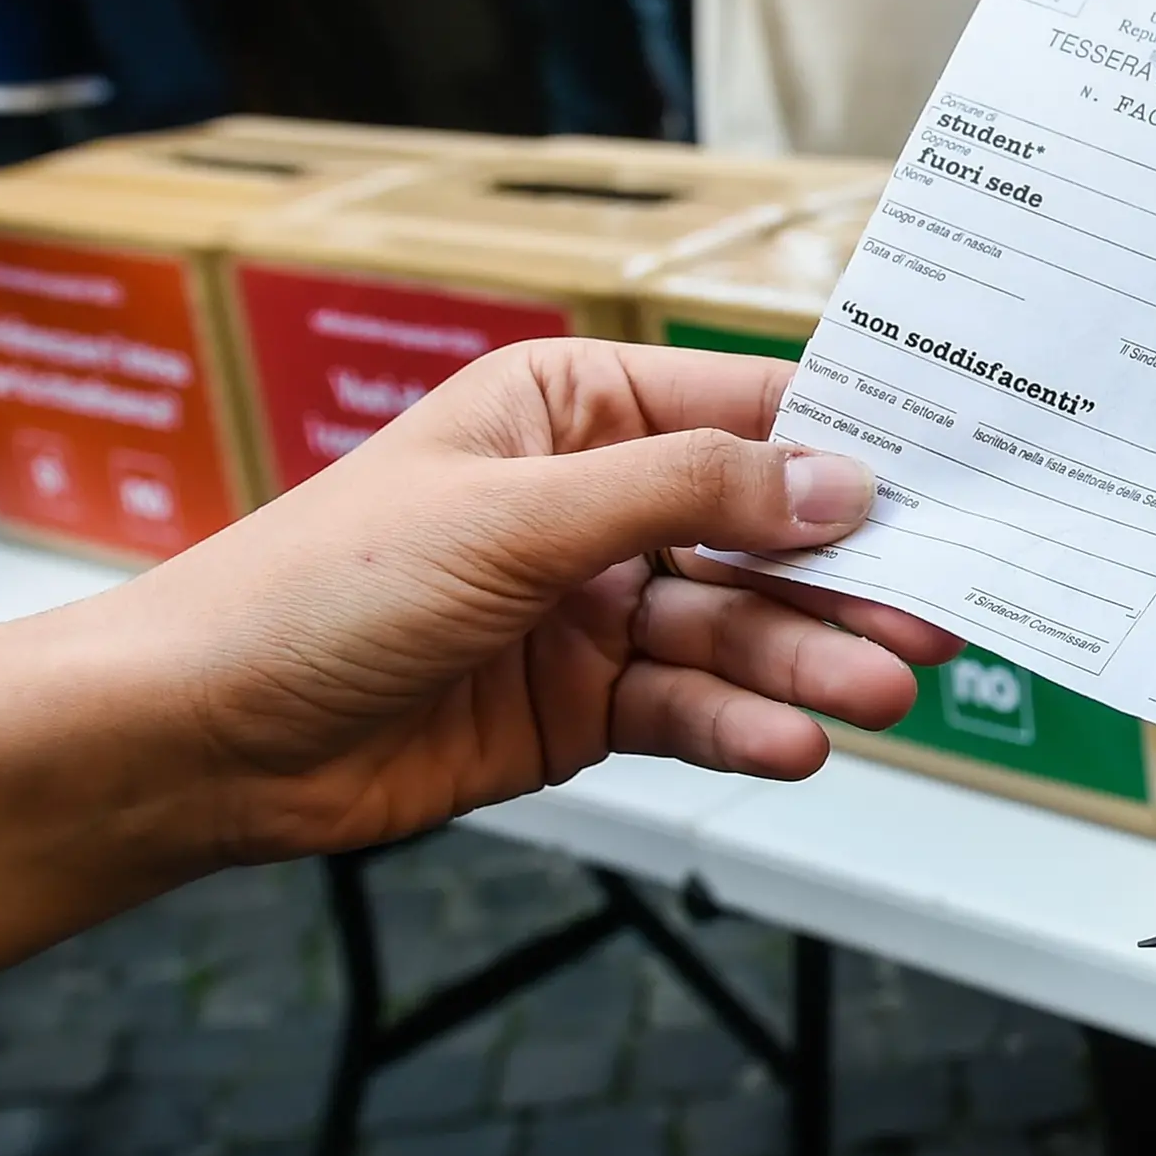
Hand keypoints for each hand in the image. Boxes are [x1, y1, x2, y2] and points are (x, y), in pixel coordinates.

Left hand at [107, 339, 960, 866]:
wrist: (201, 736)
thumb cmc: (319, 588)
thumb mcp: (518, 516)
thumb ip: (687, 492)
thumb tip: (834, 478)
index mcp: (571, 410)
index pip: (744, 410)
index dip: (848, 446)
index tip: (954, 478)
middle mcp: (590, 503)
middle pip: (758, 532)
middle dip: (845, 577)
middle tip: (936, 615)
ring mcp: (588, 610)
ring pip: (735, 629)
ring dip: (807, 662)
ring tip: (879, 695)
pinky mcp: (578, 706)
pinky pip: (689, 707)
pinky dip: (743, 726)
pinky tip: (794, 745)